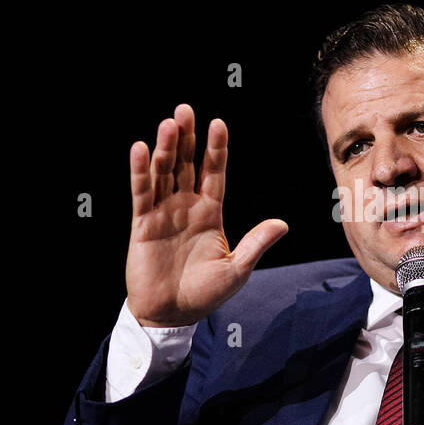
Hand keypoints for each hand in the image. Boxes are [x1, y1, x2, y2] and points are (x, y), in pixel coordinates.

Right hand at [125, 104, 287, 326]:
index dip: (215, 149)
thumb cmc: (204, 294)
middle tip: (186, 109)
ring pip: (164, 173)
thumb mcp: (236, 270)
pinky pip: (141, 193)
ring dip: (165, 148)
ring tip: (168, 123)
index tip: (218, 123)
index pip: (214, 173)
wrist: (171, 315)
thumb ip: (255, 244)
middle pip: (186, 164)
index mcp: (209, 213)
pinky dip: (140, 171)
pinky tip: (141, 149)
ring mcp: (163, 213)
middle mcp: (186, 206)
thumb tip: (282, 224)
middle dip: (187, 138)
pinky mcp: (142, 224)